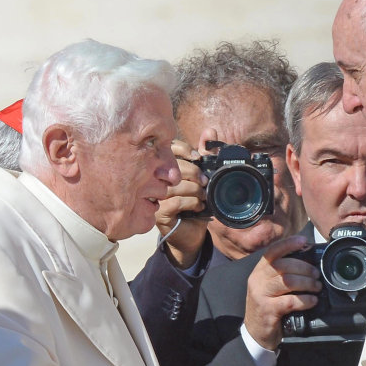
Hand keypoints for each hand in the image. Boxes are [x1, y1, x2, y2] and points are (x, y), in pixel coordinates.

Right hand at [155, 139, 208, 268]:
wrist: (192, 234)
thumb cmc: (195, 204)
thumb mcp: (202, 178)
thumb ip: (206, 156)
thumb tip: (210, 132)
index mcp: (165, 168)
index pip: (168, 149)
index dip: (183, 149)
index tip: (198, 157)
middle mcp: (156, 180)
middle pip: (172, 166)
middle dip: (193, 172)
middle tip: (205, 182)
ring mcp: (155, 197)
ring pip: (174, 185)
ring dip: (194, 189)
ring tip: (203, 196)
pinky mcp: (159, 213)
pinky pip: (176, 202)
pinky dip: (191, 203)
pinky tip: (198, 207)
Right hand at [244, 236, 320, 349]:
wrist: (255, 333)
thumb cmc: (268, 307)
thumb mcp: (270, 287)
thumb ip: (282, 274)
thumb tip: (308, 262)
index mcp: (259, 272)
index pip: (272, 252)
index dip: (288, 244)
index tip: (304, 241)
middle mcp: (257, 280)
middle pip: (283, 265)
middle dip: (304, 268)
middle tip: (317, 274)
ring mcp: (261, 295)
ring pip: (287, 281)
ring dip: (307, 283)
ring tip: (316, 287)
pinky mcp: (267, 310)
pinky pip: (290, 301)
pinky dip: (305, 300)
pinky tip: (312, 301)